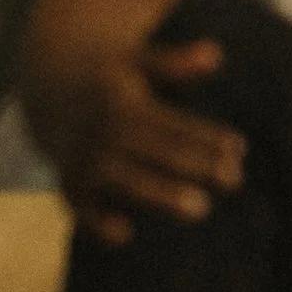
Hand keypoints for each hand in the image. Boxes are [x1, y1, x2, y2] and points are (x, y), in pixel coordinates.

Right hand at [58, 39, 246, 245]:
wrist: (51, 92)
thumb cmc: (113, 78)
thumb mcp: (140, 60)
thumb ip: (176, 62)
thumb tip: (214, 55)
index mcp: (123, 102)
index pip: (173, 123)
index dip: (207, 137)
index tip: (240, 149)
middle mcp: (103, 132)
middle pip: (157, 151)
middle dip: (197, 166)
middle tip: (235, 180)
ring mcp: (84, 160)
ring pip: (127, 181)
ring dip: (161, 195)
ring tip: (201, 209)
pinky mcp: (69, 185)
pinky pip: (82, 207)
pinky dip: (96, 222)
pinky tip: (124, 236)